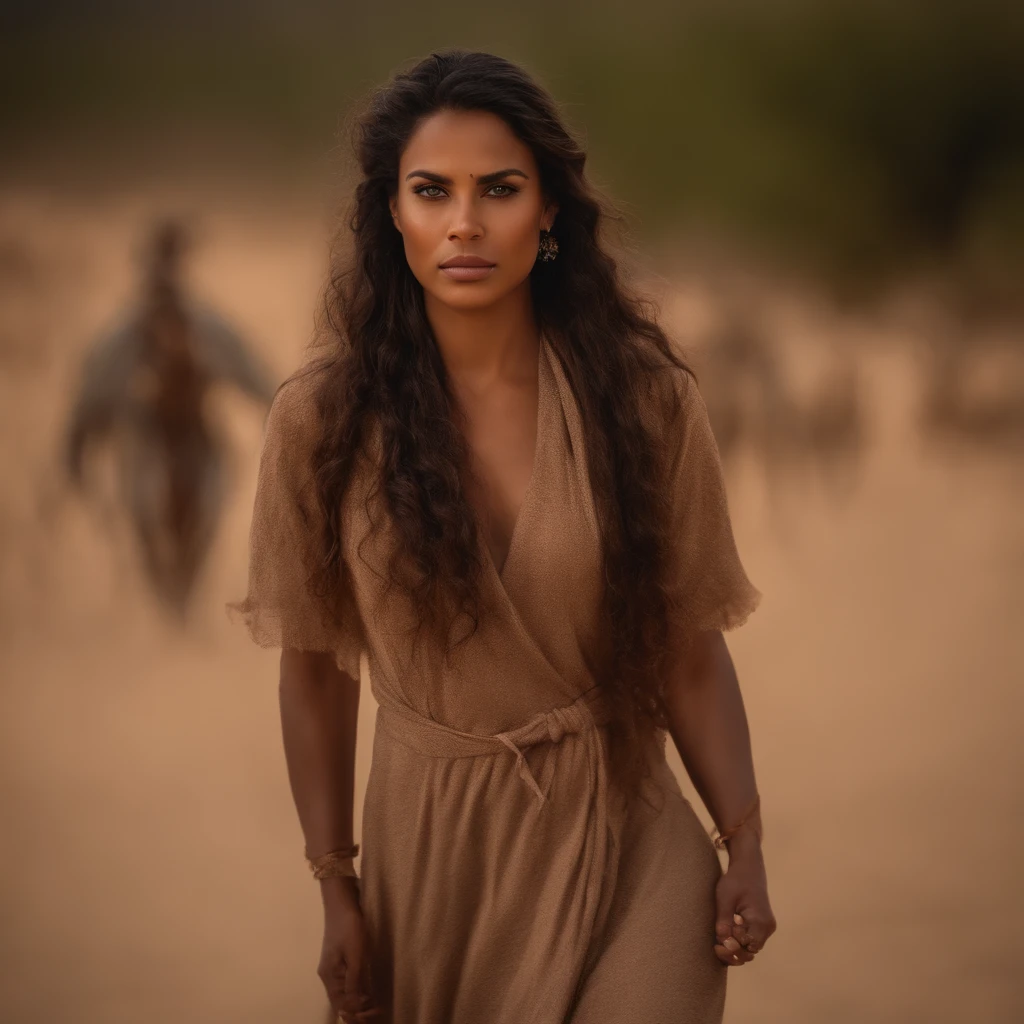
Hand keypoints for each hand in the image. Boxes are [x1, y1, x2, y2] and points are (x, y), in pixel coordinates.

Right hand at [318, 877, 383, 1021]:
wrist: (342, 900)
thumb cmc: (349, 926)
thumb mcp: (355, 954)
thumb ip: (354, 980)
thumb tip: (355, 1006)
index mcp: (329, 975)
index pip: (340, 1005)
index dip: (356, 1013)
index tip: (374, 1012)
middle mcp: (330, 974)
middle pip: (342, 1001)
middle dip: (358, 1010)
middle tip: (378, 1011)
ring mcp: (335, 965)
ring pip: (345, 992)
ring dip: (360, 1001)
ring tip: (376, 1005)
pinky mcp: (343, 957)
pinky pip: (349, 980)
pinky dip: (358, 989)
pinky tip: (370, 989)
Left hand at [712, 841, 776, 965]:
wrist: (748, 868)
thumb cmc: (735, 880)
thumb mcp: (725, 899)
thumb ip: (724, 922)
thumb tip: (723, 943)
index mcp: (760, 921)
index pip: (747, 947)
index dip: (732, 949)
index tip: (717, 944)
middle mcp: (767, 928)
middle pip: (750, 951)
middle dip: (733, 953)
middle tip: (716, 946)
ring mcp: (766, 928)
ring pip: (751, 948)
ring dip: (736, 950)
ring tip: (720, 943)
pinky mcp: (762, 926)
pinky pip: (751, 941)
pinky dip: (740, 943)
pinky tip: (727, 938)